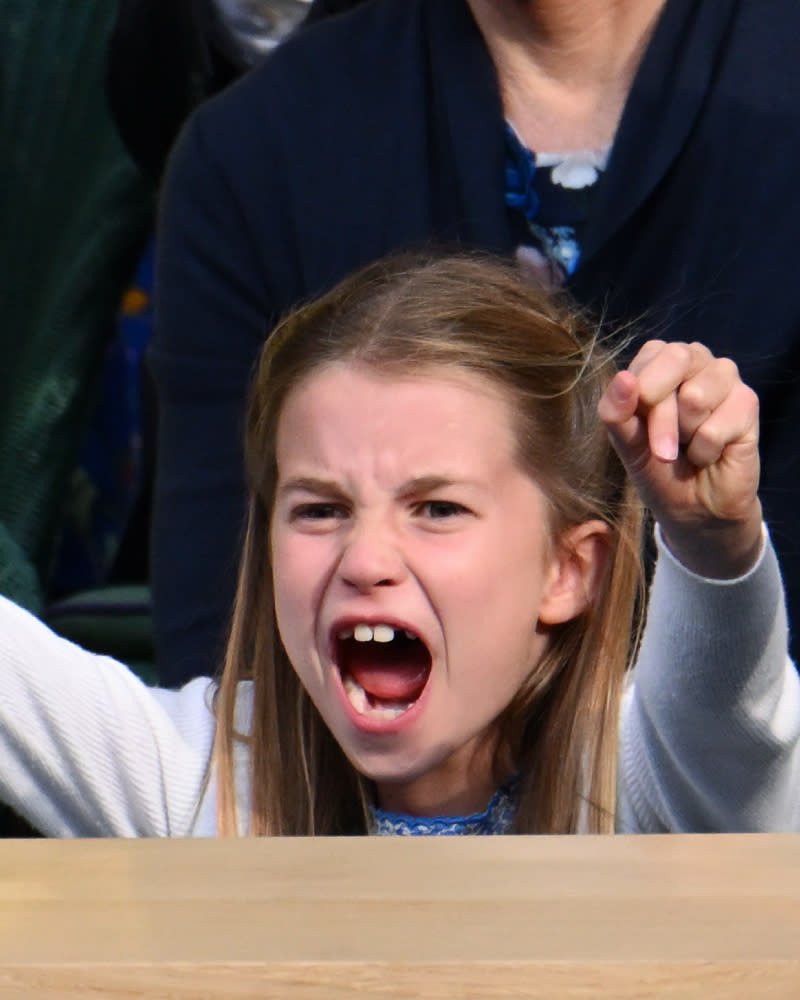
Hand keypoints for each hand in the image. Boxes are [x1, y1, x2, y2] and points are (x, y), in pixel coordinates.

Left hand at [597, 340, 761, 578]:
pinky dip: (705, 451)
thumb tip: (622, 379)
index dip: (641, 396)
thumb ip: (616, 412)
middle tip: (663, 450)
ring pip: (696, 396)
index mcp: (660, 358)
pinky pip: (715, 428)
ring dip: (685, 436)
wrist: (693, 507)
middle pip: (677, 361)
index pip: (651, 355)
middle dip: (662, 417)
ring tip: (689, 445)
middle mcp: (695, 359)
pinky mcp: (747, 403)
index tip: (639, 431)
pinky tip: (709, 454)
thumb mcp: (626, 443)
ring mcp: (725, 378)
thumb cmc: (657, 468)